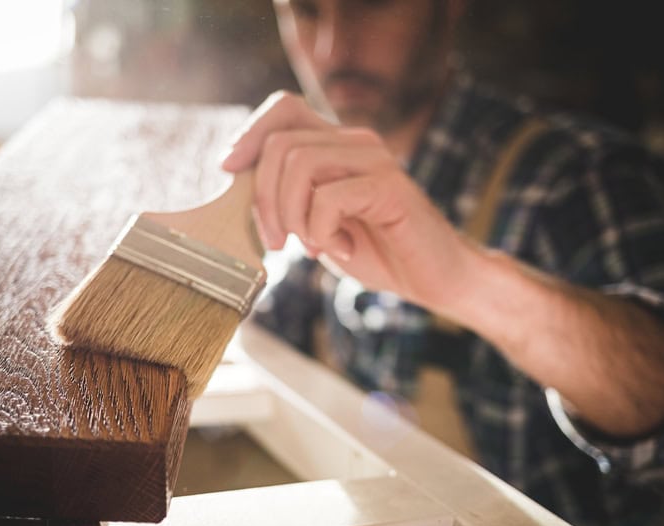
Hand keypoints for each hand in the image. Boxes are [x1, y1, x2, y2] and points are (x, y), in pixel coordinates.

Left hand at [221, 91, 472, 310]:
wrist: (435, 279)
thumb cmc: (376, 252)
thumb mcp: (316, 223)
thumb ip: (287, 199)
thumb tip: (236, 185)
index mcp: (337, 144)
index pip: (283, 108)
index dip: (249, 134)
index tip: (229, 171)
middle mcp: (356, 141)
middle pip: (281, 143)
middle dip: (263, 199)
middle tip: (275, 242)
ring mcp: (375, 160)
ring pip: (300, 165)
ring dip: (291, 216)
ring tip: (311, 246)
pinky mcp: (391, 187)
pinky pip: (330, 198)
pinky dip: (323, 232)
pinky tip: (343, 250)